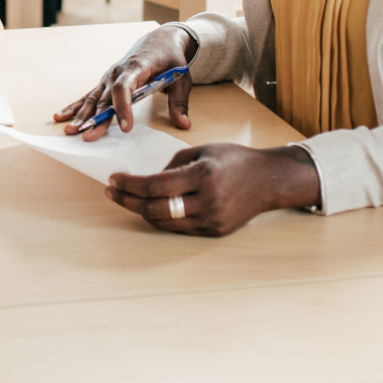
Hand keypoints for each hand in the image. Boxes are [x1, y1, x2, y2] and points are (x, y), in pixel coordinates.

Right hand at [53, 24, 196, 137]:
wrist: (160, 40)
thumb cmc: (171, 59)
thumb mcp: (181, 78)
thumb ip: (179, 102)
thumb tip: (184, 124)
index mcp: (137, 67)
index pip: (125, 87)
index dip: (123, 107)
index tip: (125, 127)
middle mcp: (118, 71)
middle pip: (105, 98)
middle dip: (96, 119)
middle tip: (88, 137)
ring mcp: (109, 77)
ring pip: (93, 98)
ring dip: (81, 115)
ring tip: (70, 131)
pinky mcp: (106, 82)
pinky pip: (89, 95)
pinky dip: (75, 106)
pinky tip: (61, 116)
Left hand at [105, 143, 320, 236]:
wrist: (269, 181)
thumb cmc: (235, 160)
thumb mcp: (203, 151)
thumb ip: (173, 165)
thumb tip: (147, 179)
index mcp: (203, 176)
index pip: (155, 186)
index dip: (130, 185)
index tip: (113, 180)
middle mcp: (208, 202)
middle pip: (155, 209)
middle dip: (128, 201)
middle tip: (112, 193)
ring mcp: (212, 220)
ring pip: (165, 223)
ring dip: (142, 212)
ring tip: (128, 199)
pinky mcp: (214, 232)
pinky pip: (180, 228)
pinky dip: (162, 218)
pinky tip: (151, 208)